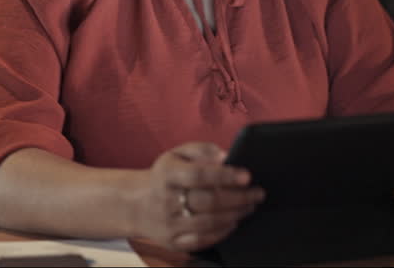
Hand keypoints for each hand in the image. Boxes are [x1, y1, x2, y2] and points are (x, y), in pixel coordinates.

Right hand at [132, 142, 264, 251]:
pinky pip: (201, 240)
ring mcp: (168, 224)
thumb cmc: (166, 175)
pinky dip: (222, 232)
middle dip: (238, 198)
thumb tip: (226, 156)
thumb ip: (202, 150)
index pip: (199, 175)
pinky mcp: (172, 242)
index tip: (247, 176)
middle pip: (208, 202)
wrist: (136, 203)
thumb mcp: (177, 154)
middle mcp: (166, 200)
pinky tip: (233, 222)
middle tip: (258, 193)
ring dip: (235, 215)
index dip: (225, 176)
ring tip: (250, 206)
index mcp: (168, 174)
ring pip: (208, 223)